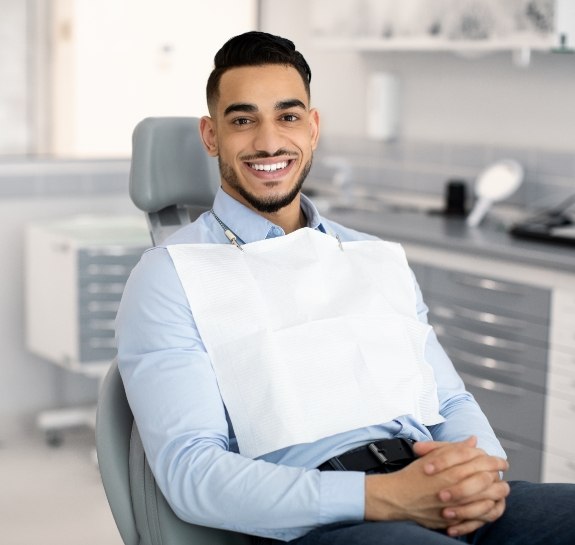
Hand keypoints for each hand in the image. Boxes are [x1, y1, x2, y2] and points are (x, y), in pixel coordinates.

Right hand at [364, 437, 508, 533]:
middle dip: (498, 474)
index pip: (480, 461)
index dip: (494, 459)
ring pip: (487, 499)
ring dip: (497, 492)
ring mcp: (455, 506)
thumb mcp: (431, 456)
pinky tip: (491, 504)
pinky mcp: (454, 520)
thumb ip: (454, 449)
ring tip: (501, 487)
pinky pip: (480, 517)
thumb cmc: (413, 476)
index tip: (500, 460)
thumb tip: (473, 441)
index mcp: (450, 470)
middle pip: (487, 479)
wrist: (397, 497)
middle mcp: (455, 487)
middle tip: (502, 471)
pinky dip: (488, 510)